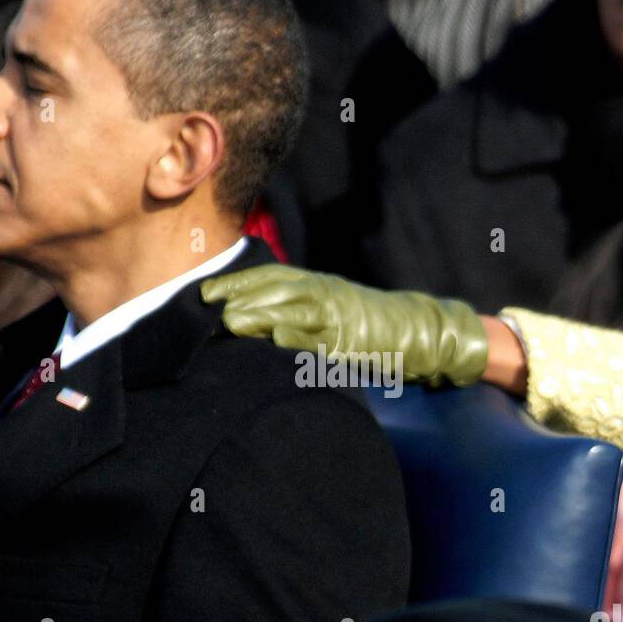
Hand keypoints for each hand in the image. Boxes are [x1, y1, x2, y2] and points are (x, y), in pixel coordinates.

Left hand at [201, 265, 487, 387]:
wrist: (418, 332)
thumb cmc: (367, 324)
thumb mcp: (330, 304)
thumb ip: (295, 306)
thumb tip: (246, 316)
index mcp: (317, 285)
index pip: (271, 278)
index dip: (236, 284)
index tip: (205, 293)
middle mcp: (326, 295)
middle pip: (277, 292)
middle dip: (240, 299)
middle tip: (206, 308)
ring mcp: (340, 318)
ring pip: (296, 312)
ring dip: (262, 316)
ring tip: (230, 323)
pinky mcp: (353, 343)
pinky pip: (325, 341)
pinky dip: (302, 340)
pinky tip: (279, 341)